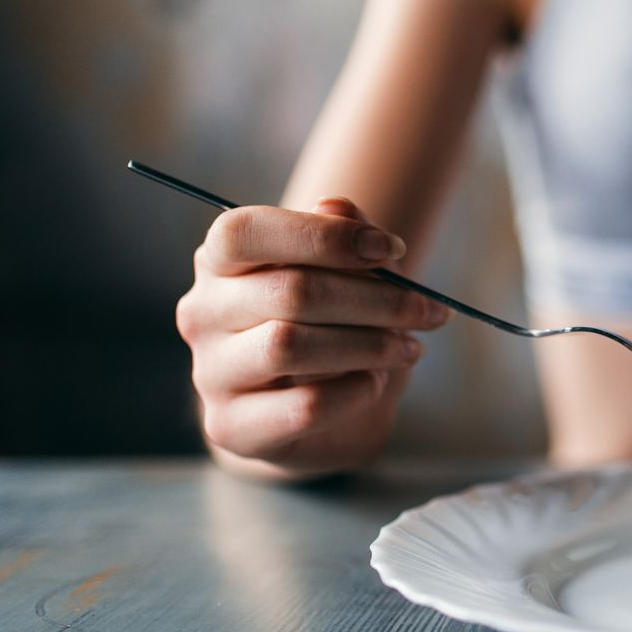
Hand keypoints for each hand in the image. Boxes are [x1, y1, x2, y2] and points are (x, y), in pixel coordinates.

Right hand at [175, 197, 448, 470]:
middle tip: (430, 312)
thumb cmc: (329, 326)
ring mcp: (210, 374)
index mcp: (218, 262)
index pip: (245, 231)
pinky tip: (374, 382)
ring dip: (370, 345)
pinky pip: (304, 406)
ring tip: (408, 348)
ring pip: (290, 347)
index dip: (324, 236)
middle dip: (377, 300)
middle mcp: (202, 313)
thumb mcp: (346, 273)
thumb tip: (336, 204)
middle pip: (289, 291)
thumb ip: (343, 234)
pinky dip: (355, 391)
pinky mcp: (230, 427)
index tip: (390, 248)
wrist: (316, 412)